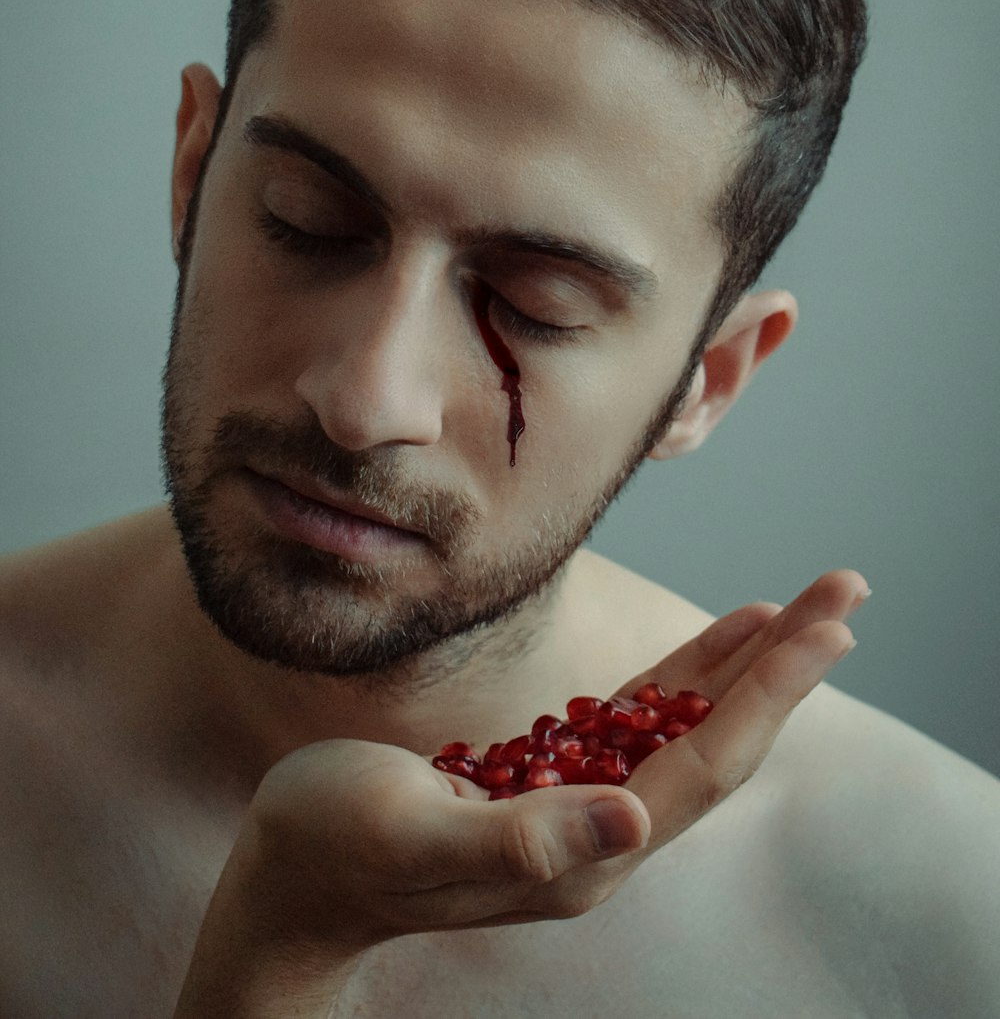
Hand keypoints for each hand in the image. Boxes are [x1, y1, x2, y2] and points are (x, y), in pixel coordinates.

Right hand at [176, 569, 866, 1012]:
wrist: (288, 884)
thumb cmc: (331, 852)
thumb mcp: (411, 837)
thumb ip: (520, 841)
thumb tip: (637, 823)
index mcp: (585, 853)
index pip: (706, 761)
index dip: (772, 689)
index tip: (826, 624)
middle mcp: (601, 838)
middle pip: (719, 742)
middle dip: (784, 666)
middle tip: (843, 589)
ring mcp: (580, 812)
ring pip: (688, 730)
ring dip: (748, 669)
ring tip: (800, 609)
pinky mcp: (551, 784)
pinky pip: (641, 724)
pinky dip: (686, 680)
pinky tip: (714, 649)